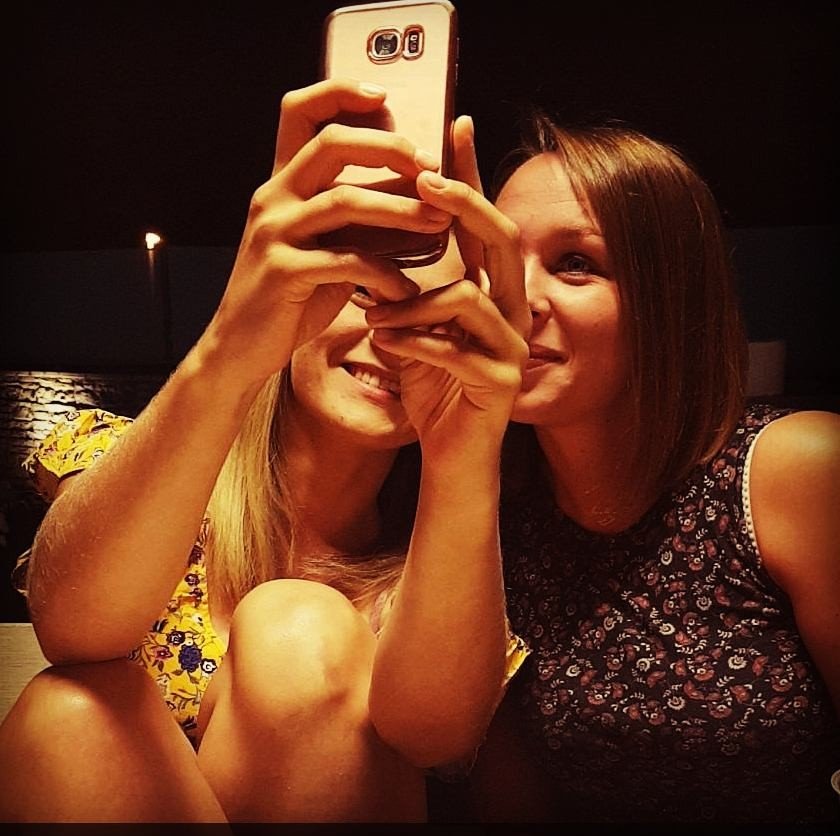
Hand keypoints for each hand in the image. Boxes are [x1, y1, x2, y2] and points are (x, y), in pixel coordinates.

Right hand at [198, 78, 451, 390]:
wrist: (241, 348)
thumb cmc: (290, 296)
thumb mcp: (322, 247)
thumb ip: (353, 219)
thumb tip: (415, 194)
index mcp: (281, 183)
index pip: (300, 112)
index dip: (340, 93)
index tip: (385, 97)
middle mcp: (273, 198)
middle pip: (331, 145)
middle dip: (390, 150)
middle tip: (433, 170)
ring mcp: (274, 233)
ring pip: (344, 202)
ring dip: (401, 211)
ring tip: (439, 224)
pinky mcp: (282, 272)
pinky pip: (347, 263)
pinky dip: (386, 275)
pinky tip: (407, 291)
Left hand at [365, 116, 529, 458]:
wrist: (451, 453)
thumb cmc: (434, 385)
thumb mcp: (417, 326)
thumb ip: (410, 284)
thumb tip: (379, 231)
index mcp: (491, 290)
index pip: (484, 222)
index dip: (473, 174)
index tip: (456, 123)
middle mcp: (512, 309)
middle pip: (501, 239)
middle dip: (463, 203)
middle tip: (422, 180)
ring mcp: (513, 345)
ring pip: (470, 297)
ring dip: (414, 300)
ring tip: (374, 313)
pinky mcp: (502, 382)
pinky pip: (456, 349)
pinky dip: (415, 342)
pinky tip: (385, 342)